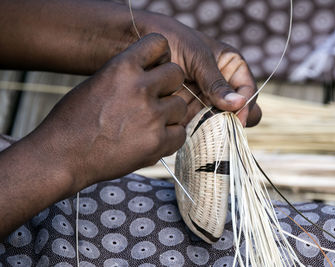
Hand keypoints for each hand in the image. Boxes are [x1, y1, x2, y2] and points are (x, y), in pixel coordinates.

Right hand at [30, 33, 186, 189]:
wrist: (62, 156)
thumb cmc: (74, 119)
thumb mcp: (98, 82)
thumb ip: (128, 75)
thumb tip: (154, 73)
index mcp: (122, 67)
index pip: (160, 43)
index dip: (160, 57)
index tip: (155, 69)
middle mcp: (140, 87)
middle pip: (177, 75)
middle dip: (169, 86)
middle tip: (154, 100)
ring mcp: (151, 116)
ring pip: (181, 106)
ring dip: (169, 115)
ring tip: (148, 124)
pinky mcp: (157, 142)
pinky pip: (180, 133)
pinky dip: (169, 138)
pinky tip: (152, 139)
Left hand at [135, 11, 260, 126]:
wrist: (136, 40)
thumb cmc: (170, 38)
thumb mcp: (197, 57)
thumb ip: (215, 82)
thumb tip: (239, 104)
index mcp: (231, 66)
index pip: (248, 90)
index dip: (246, 106)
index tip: (237, 121)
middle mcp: (220, 85)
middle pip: (237, 111)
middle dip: (231, 121)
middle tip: (221, 128)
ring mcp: (204, 99)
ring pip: (217, 122)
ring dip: (212, 128)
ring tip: (201, 132)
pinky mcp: (187, 110)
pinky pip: (198, 126)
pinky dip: (195, 131)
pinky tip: (187, 131)